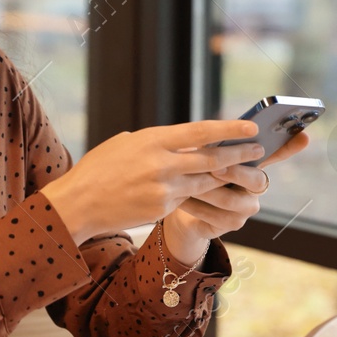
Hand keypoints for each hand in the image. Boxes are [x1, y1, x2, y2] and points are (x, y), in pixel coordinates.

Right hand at [38, 120, 265, 244]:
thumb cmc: (99, 168)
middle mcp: (162, 163)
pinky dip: (199, 194)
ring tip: (243, 171)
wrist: (79, 203)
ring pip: (205, 181)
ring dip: (226, 177)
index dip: (230, 129)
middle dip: (239, 155)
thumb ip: (156, 142)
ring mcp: (163, 189)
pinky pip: (187, 199)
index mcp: (154, 139)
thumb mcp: (127, 143)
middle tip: (258, 150)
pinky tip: (209, 191)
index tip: (251, 126)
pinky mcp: (161, 209)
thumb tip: (182, 141)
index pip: (201, 131)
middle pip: (212, 159)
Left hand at [163, 130, 312, 262]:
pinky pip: (217, 216)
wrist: (177, 202)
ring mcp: (246, 207)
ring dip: (208, 190)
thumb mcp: (202, 154)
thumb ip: (215, 147)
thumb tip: (217, 136)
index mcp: (252, 162)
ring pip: (232, 200)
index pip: (278, 152)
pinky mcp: (232, 224)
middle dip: (236, 172)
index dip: (291, 146)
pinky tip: (183, 199)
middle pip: (257, 180)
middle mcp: (256, 185)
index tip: (305, 136)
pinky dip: (198, 206)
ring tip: (190, 182)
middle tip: (216, 166)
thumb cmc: (193, 170)